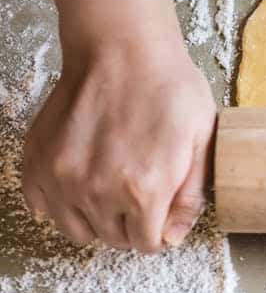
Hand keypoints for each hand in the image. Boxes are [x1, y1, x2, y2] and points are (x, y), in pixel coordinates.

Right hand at [22, 0, 215, 251]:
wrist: (122, 48)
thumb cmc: (170, 88)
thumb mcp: (201, 141)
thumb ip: (190, 196)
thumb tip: (173, 236)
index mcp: (144, 190)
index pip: (147, 244)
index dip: (158, 232)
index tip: (161, 213)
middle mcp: (97, 191)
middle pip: (113, 238)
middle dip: (130, 226)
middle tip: (140, 197)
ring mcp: (62, 177)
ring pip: (76, 229)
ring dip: (96, 219)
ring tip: (112, 191)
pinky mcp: (37, 160)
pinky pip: (41, 205)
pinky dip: (59, 202)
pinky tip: (80, 182)